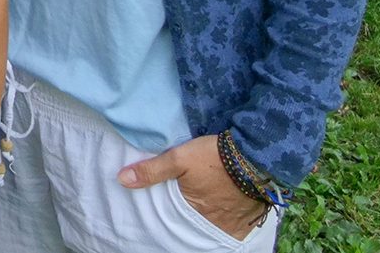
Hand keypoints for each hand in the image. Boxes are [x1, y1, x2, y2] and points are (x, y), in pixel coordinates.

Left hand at [117, 134, 267, 240]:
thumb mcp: (178, 158)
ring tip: (206, 205)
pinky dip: (228, 219)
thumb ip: (151, 170)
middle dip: (191, 216)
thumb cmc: (215, 156)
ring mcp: (234, 222)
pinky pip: (236, 225)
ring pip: (216, 223)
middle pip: (197, 222)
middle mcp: (215, 222)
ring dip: (210, 216)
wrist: (258, 154)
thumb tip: (122, 179)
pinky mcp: (250, 217)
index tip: (171, 206)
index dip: (172, 212)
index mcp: (195, 211)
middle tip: (190, 205)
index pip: (176, 219)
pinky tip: (224, 209)